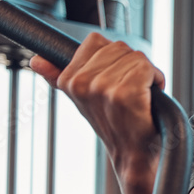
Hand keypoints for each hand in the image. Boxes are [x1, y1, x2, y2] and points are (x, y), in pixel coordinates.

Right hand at [29, 31, 163, 189]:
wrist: (133, 152)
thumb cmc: (113, 125)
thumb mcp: (81, 99)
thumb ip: (58, 76)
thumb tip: (37, 60)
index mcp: (69, 80)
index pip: (95, 41)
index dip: (115, 57)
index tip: (116, 77)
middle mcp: (82, 82)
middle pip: (119, 47)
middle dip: (132, 64)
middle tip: (132, 89)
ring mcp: (102, 88)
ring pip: (136, 57)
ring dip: (146, 73)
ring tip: (140, 94)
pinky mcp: (124, 93)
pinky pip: (147, 68)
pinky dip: (156, 79)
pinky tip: (149, 96)